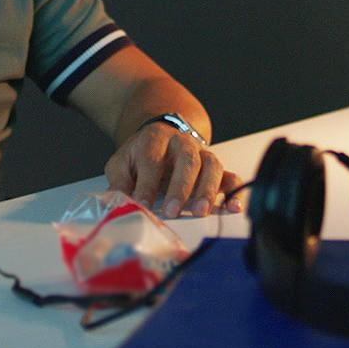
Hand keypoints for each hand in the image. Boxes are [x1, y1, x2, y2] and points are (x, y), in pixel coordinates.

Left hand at [105, 122, 244, 217]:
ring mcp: (202, 153)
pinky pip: (230, 176)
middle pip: (187, 160)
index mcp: (155, 139)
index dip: (147, 183)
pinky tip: (233, 207)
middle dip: (180, 187)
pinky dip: (234, 191)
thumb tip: (114, 203)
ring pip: (212, 166)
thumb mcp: (122, 162)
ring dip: (207, 189)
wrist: (163, 136)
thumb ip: (119, 181)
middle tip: (172, 211)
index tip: (143, 205)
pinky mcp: (215, 167)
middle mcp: (182, 143)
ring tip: (199, 211)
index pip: (152, 160)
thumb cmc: (142, 155)